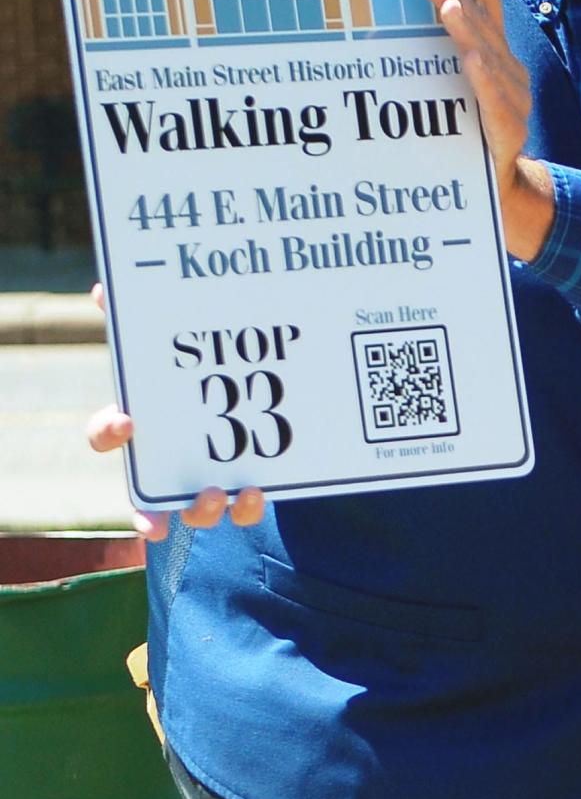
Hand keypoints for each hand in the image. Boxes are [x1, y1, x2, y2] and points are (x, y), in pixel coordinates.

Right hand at [88, 283, 265, 538]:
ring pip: (194, 510)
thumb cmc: (199, 364)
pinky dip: (247, 507)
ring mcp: (201, 479)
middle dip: (148, 504)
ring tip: (219, 494)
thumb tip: (105, 288)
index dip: (108, 432)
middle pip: (143, 493)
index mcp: (143, 420)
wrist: (257, 383)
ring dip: (203, 510)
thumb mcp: (176, 338)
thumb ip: (145, 316)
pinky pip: (240, 510)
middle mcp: (165, 461)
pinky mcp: (241, 487)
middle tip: (168, 482)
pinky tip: (258, 492)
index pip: (106, 433)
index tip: (126, 422)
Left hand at [421, 0, 553, 260]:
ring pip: (488, 59)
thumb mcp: (453, 93)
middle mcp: (510, 74)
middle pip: (483, 28)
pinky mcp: (507, 131)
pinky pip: (495, 100)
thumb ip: (445, 57)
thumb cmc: (470, 139)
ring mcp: (513, 101)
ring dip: (466, 30)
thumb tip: (406, 19)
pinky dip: (484, 79)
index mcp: (496, 60)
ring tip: (446, 5)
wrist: (500, 195)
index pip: (488, 5)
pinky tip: (473, 60)